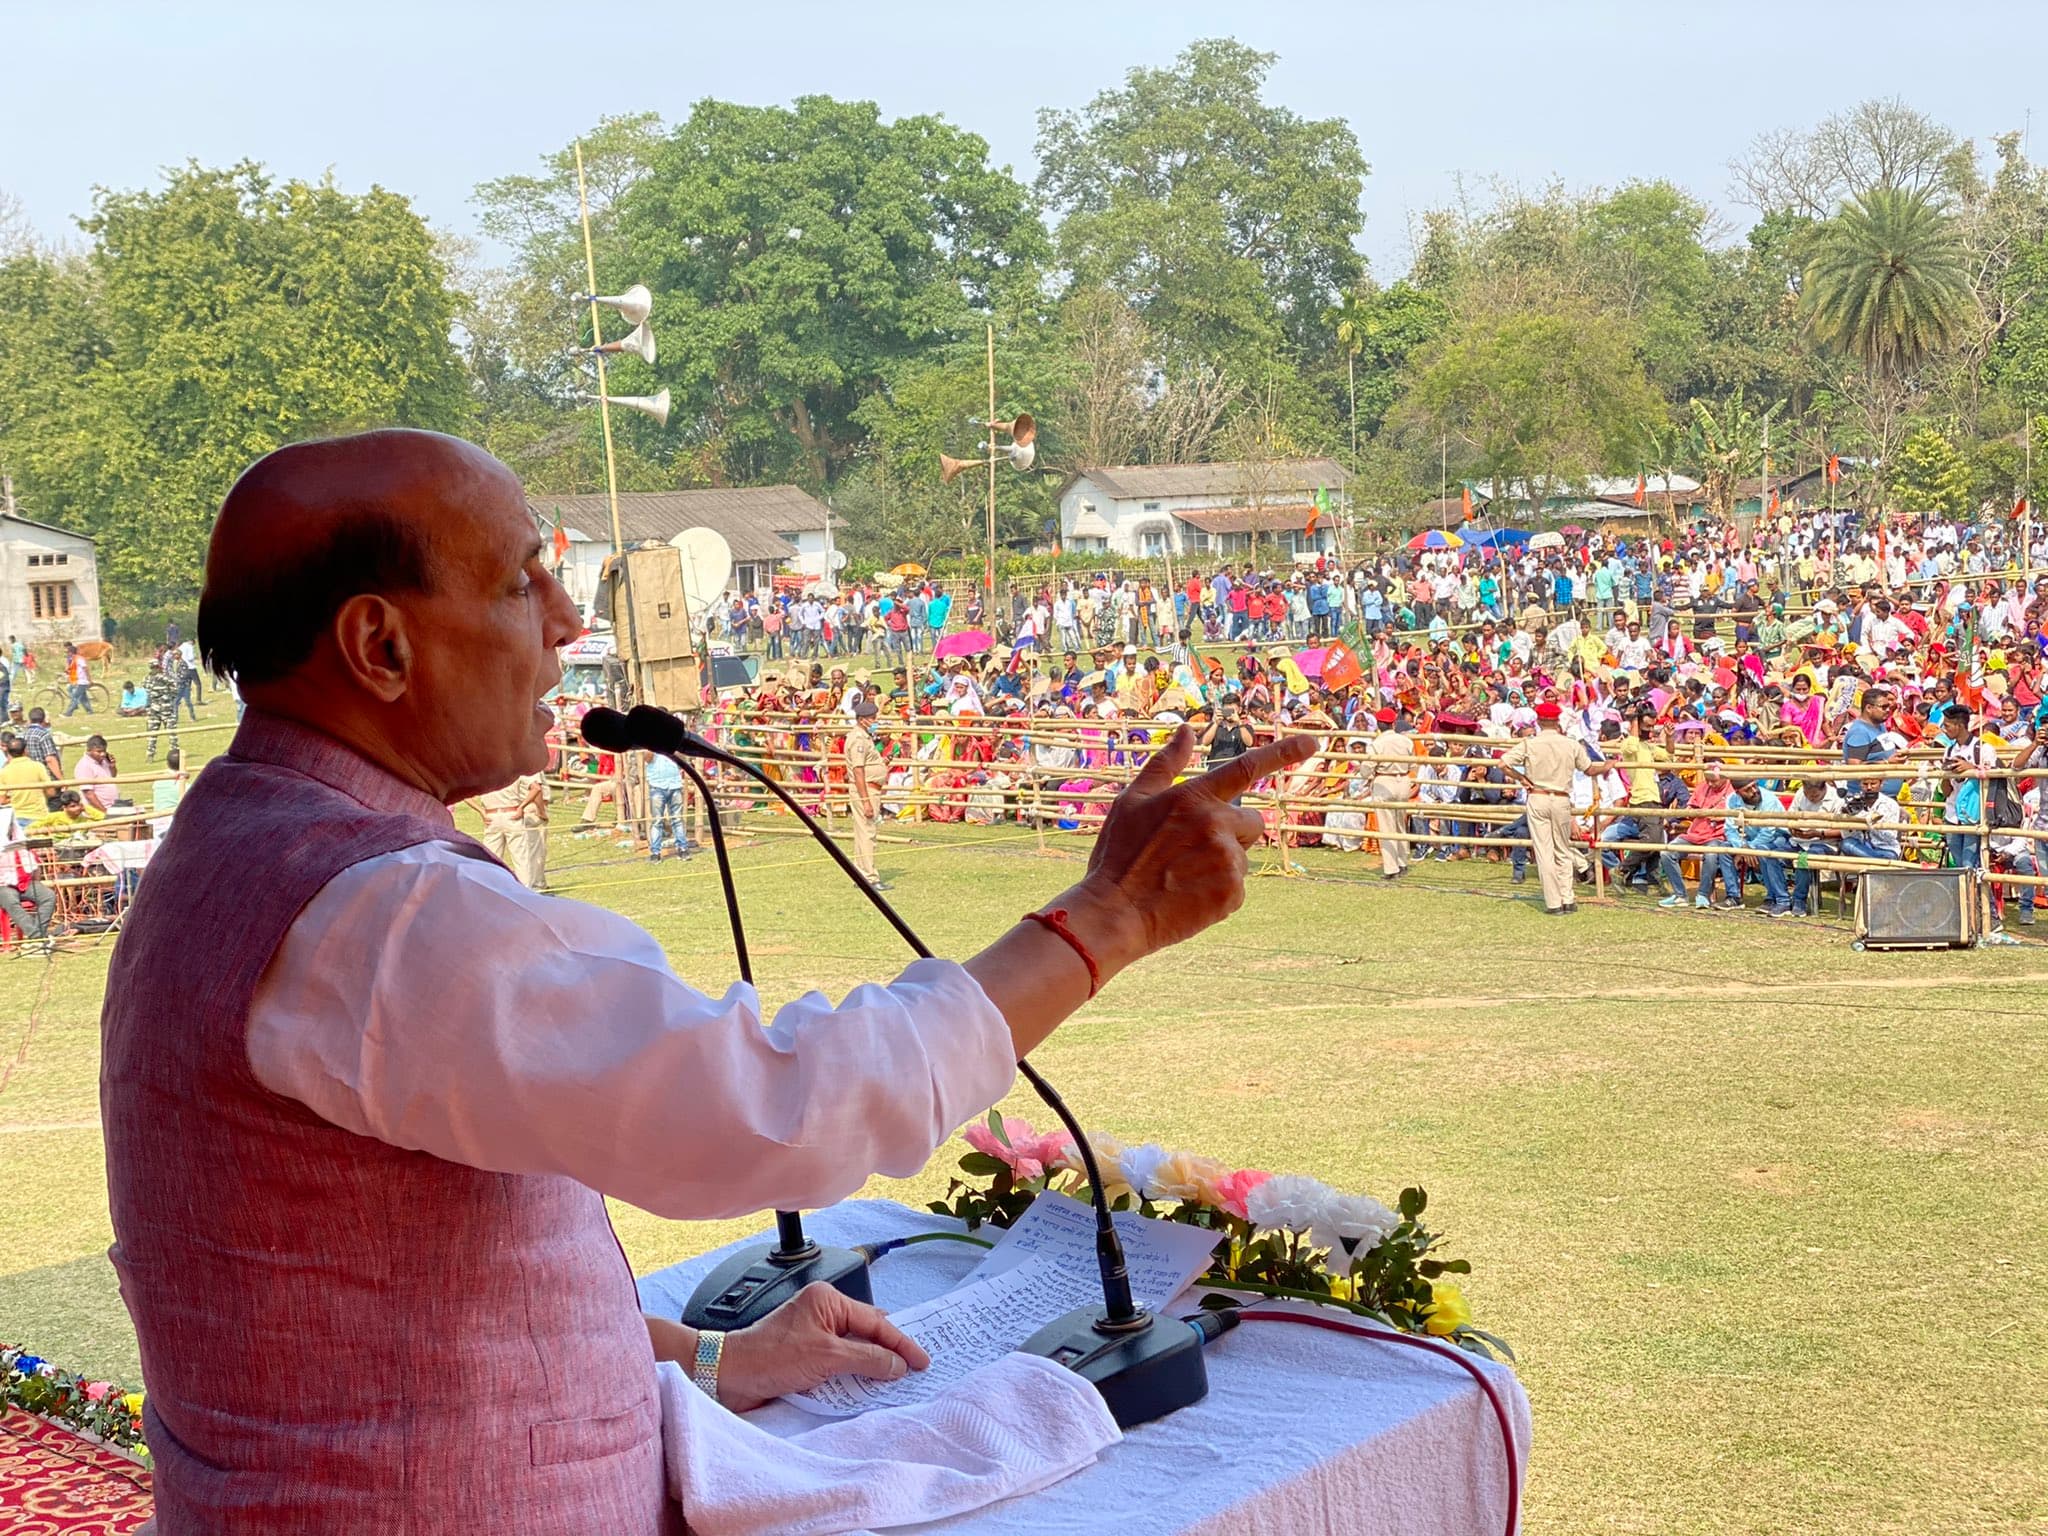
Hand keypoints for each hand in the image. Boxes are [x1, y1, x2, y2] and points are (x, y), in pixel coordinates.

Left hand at [715, 1283, 928, 1413]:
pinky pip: (839, 1363)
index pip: (875, 1322)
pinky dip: (854, 1375)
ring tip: (897, 1381)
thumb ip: (866, 1359)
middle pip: (867, 1333)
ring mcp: (814, 1334)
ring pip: (854, 1350)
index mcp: (828, 1300)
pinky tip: (866, 1387)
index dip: (901, 1343)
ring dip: (872, 1366)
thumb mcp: (826, 1357)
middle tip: (915, 1369)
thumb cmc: (769, 1357)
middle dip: (889, 1352)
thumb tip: (897, 1365)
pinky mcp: (806, 1355)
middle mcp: (823, 1313)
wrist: (729, 1376)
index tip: (921, 1361)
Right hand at [1075, 725, 1318, 961]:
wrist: (1114, 913)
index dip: (1283, 753)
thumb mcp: (1132, 801)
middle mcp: (1216, 823)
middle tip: (1194, 852)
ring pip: (1242, 857)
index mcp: (1194, 797)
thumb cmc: (1118, 855)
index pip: (1247, 767)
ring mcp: (1228, 859)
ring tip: (1183, 878)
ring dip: (1222, 865)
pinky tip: (1188, 897)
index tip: (1312, 742)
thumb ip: (1166, 764)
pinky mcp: (1233, 893)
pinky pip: (1237, 888)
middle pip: (1253, 822)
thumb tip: (1186, 730)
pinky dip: (1218, 893)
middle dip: (1234, 833)